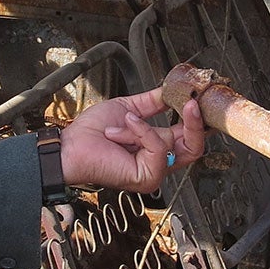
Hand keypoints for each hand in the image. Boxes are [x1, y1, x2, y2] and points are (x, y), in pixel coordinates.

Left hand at [60, 87, 204, 193]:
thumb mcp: (127, 109)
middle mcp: (158, 163)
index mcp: (155, 148)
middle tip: (192, 101)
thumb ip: (151, 102)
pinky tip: (123, 128)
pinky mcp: (148, 177)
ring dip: (142, 127)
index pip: (189, 137)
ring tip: (122, 124)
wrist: (71, 146)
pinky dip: (140, 132)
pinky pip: (157, 147)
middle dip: (194, 122)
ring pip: (172, 142)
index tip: (198, 97)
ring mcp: (154, 172)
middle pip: (195, 146)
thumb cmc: (91, 133)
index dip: (197, 119)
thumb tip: (169, 91)